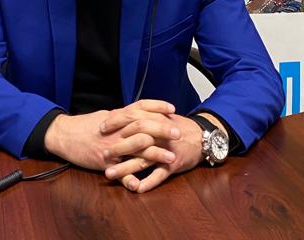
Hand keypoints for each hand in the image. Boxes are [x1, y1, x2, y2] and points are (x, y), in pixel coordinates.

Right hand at [43, 100, 178, 170]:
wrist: (63, 135)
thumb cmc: (84, 126)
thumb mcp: (105, 116)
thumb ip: (122, 116)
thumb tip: (138, 113)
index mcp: (117, 117)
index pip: (140, 107)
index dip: (157, 106)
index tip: (172, 108)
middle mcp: (117, 130)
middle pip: (143, 126)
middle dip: (162, 129)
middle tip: (178, 132)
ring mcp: (111, 146)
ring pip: (137, 148)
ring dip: (155, 154)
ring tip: (171, 158)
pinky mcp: (104, 162)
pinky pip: (120, 171)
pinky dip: (129, 178)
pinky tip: (140, 184)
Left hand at [102, 111, 219, 192]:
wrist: (202, 137)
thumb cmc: (177, 127)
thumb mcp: (161, 116)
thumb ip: (142, 117)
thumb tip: (120, 115)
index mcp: (155, 120)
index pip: (131, 118)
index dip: (115, 122)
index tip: (101, 128)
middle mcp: (159, 134)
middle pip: (135, 139)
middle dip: (117, 147)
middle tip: (103, 154)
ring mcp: (166, 150)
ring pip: (143, 160)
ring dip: (125, 168)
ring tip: (110, 174)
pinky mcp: (174, 163)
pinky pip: (160, 174)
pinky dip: (149, 182)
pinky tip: (136, 188)